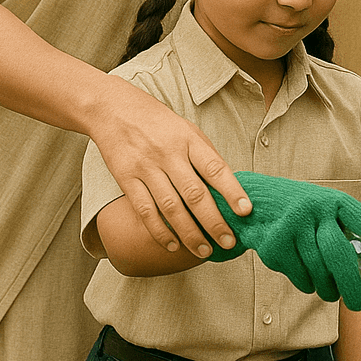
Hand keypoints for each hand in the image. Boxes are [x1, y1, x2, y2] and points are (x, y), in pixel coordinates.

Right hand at [89, 75, 252, 258]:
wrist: (114, 109)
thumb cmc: (159, 123)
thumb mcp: (187, 130)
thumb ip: (206, 157)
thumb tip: (230, 189)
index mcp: (189, 140)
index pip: (215, 168)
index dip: (232, 191)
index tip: (246, 211)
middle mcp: (168, 153)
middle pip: (195, 194)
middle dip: (214, 222)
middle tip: (228, 242)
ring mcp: (146, 167)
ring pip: (171, 207)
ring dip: (189, 233)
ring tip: (204, 250)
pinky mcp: (126, 178)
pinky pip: (145, 210)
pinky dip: (160, 231)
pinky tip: (173, 244)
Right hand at [207, 172, 360, 308]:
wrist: (248, 203)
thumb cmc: (295, 212)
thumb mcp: (320, 210)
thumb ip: (342, 231)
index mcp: (331, 199)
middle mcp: (314, 208)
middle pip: (340, 254)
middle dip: (350, 284)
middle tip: (356, 303)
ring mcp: (292, 225)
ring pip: (318, 271)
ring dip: (326, 288)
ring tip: (328, 290)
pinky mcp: (274, 243)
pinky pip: (299, 276)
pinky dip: (305, 284)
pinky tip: (303, 276)